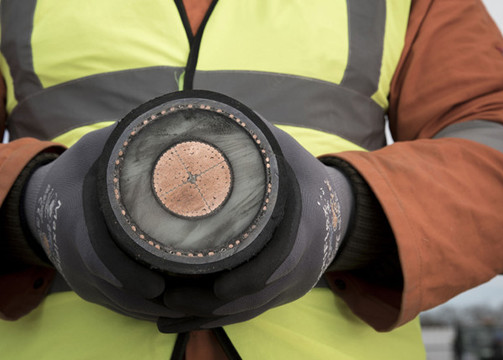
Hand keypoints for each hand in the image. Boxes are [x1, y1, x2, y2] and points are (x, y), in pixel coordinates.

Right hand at [23, 125, 181, 320]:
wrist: (40, 202)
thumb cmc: (76, 172)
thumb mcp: (98, 149)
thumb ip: (130, 139)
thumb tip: (173, 120)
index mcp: (79, 228)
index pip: (103, 261)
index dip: (131, 277)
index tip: (160, 286)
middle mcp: (79, 263)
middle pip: (123, 296)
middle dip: (163, 300)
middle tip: (201, 294)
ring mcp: (85, 281)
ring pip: (126, 308)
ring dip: (161, 309)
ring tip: (199, 300)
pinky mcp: (93, 291)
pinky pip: (123, 308)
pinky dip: (151, 309)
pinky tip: (180, 301)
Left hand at [158, 121, 353, 331]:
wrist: (338, 207)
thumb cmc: (302, 174)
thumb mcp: (281, 150)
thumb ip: (247, 136)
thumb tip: (199, 111)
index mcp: (306, 228)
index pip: (280, 262)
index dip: (249, 279)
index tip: (216, 287)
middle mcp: (299, 265)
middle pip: (255, 297)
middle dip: (212, 305)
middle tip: (168, 298)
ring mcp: (289, 285)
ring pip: (246, 312)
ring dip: (206, 318)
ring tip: (164, 317)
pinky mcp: (277, 294)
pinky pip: (245, 314)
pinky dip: (212, 321)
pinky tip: (178, 323)